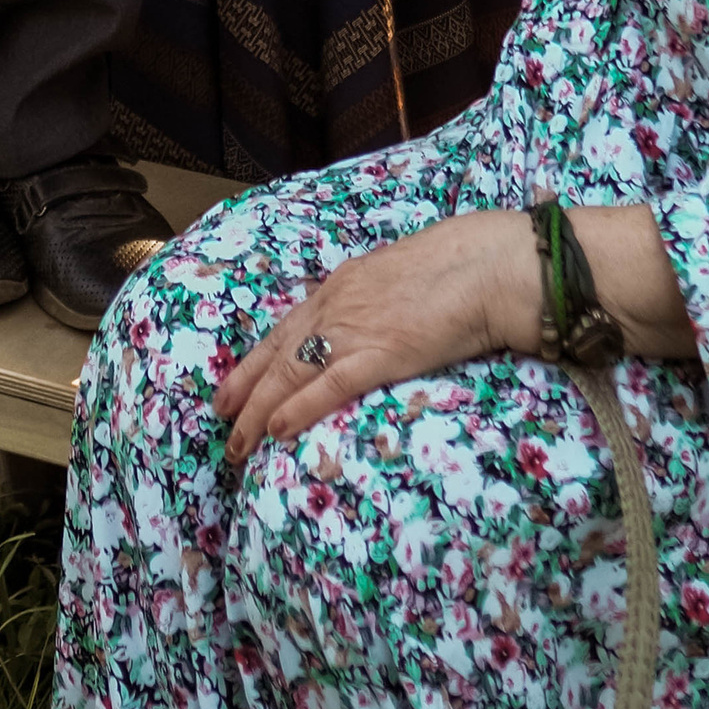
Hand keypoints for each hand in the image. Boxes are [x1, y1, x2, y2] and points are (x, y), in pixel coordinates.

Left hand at [215, 211, 537, 463]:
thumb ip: (375, 302)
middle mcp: (338, 305)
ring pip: (292, 373)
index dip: (256, 361)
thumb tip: (368, 326)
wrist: (487, 263)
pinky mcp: (382, 352)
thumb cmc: (456, 267)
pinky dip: (299, 407)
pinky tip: (277, 429)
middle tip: (221, 422)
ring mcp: (357, 329)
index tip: (232, 387)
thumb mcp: (400, 278)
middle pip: (278, 353)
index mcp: (343, 285)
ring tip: (239, 444)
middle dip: (245, 390)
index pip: (287, 328)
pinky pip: (330, 384)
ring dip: (260, 412)